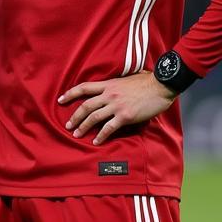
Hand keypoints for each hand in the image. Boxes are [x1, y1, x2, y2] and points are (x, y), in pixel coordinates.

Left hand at [58, 71, 175, 145]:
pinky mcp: (125, 116)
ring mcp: (116, 105)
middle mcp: (109, 94)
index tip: (60, 99)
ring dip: (83, 127)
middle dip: (75, 117)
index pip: (84, 87)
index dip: (70, 93)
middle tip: (68, 125)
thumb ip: (116, 85)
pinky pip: (109, 128)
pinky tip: (96, 142)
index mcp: (109, 84)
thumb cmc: (147, 81)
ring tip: (77, 135)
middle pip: (85, 106)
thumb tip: (112, 89)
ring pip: (94, 118)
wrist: (161, 85)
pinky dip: (101, 136)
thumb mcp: (126, 79)